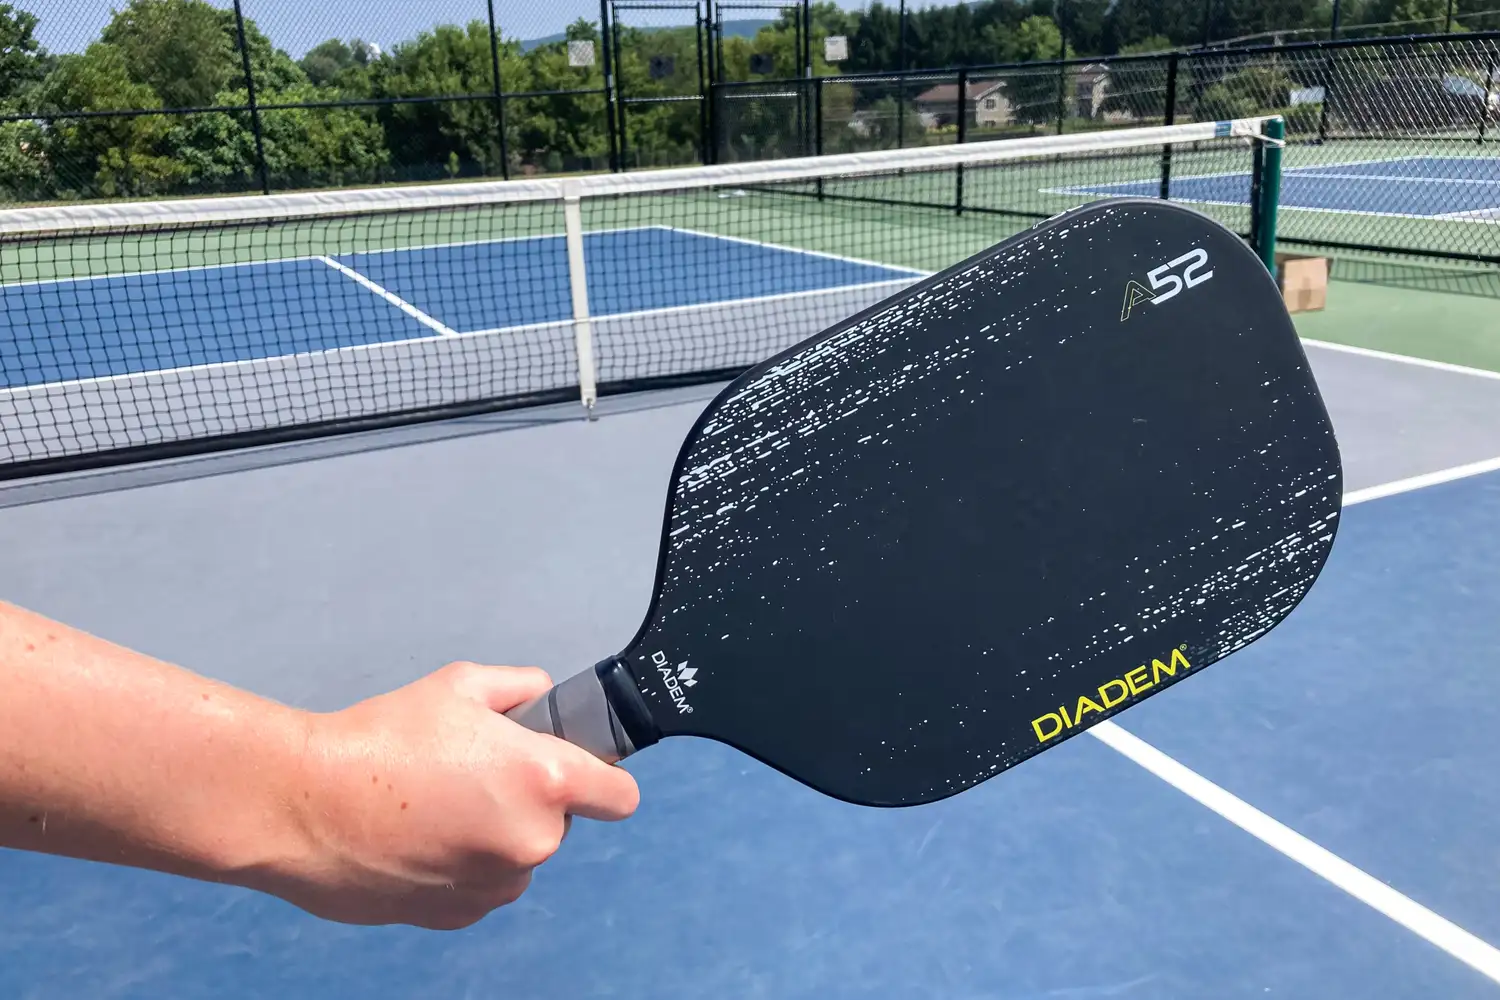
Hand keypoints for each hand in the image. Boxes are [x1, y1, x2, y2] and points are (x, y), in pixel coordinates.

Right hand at [259, 663, 639, 929]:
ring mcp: (496, 885)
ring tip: (435, 806)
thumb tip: (541, 697)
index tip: (578, 770)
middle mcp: (532, 840)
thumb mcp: (459, 685)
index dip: (602, 780)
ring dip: (495, 836)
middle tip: (471, 772)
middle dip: (528, 799)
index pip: (619, 796)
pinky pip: (482, 885)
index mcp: (544, 781)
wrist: (305, 805)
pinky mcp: (459, 916)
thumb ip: (519, 688)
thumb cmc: (381, 738)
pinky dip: (463, 867)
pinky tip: (418, 839)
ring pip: (518, 855)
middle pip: (559, 821)